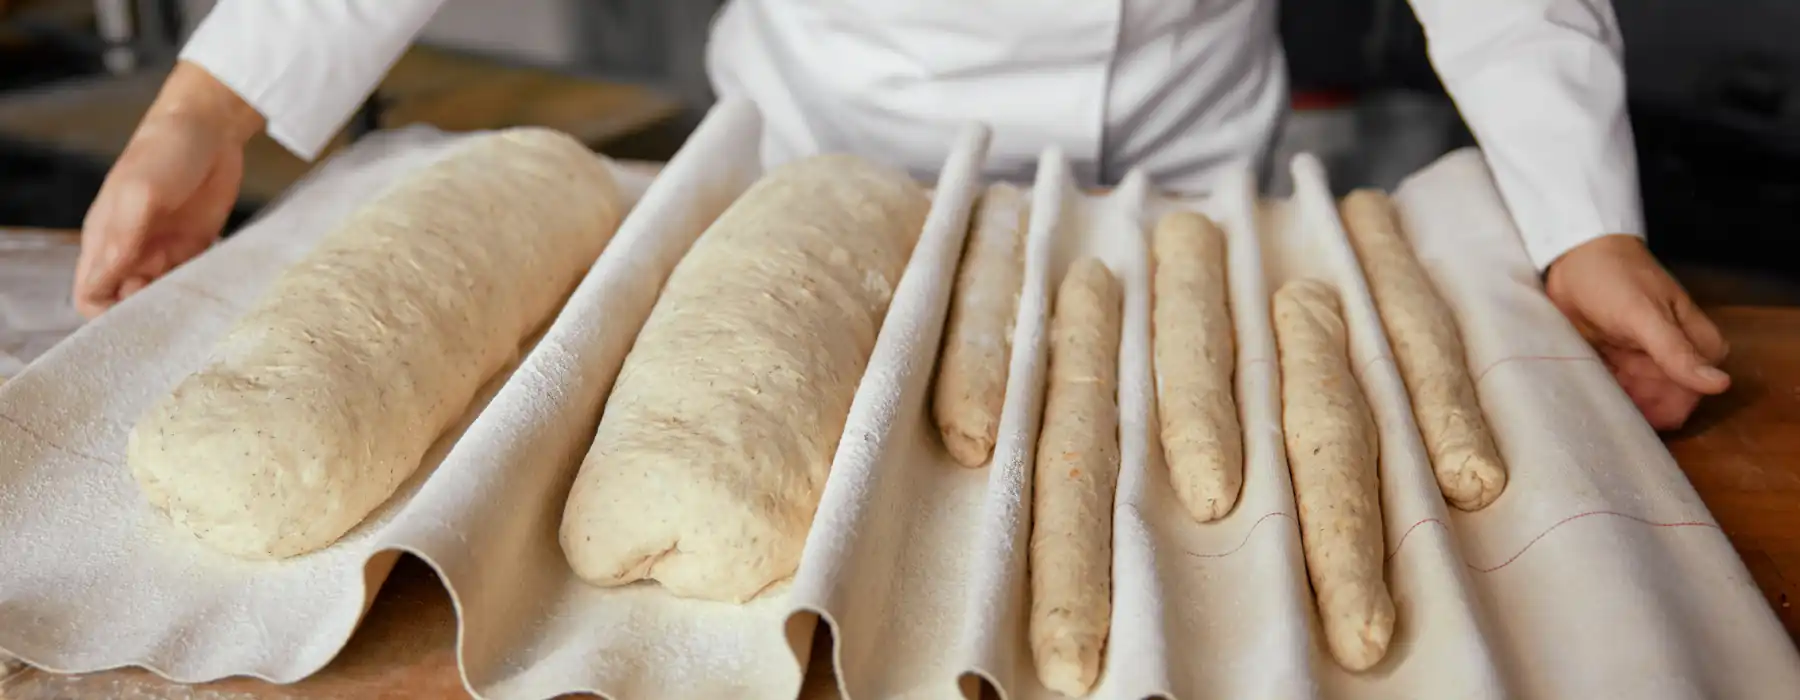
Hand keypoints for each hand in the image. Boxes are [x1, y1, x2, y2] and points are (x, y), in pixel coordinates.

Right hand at [73, 61, 262, 317]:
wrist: (209, 127)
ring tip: (199, 301)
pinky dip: (201, 290)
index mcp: (104, 241)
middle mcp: (131, 252)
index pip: (91, 296)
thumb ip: (124, 239)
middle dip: (148, 315)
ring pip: (163, 297)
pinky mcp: (196, 247)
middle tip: (176, 309)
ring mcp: (164, 251)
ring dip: (177, 305)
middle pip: (129, 304)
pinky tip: (216, 291)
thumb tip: (105, 284)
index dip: (107, 315)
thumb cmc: (163, 153)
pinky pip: (193, 281)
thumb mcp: (139, 194)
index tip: (138, 318)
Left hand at [1544, 234, 1728, 430]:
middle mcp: (1671, 354)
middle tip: (1614, 419)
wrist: (1570, 255)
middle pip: (1666, 399)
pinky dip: (1606, 396)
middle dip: (1643, 411)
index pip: (1694, 390)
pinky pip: (1615, 389)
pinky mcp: (1614, 360)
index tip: (1644, 416)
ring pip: (1639, 398)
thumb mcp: (1645, 315)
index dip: (1671, 407)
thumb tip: (1720, 385)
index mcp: (1695, 341)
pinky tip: (1591, 403)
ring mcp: (1641, 359)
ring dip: (1622, 407)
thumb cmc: (1615, 277)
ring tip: (1599, 412)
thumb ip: (1677, 351)